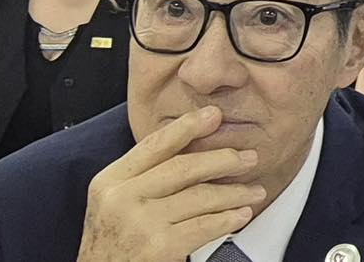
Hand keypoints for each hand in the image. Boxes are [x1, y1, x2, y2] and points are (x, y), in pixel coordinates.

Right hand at [77, 107, 264, 261]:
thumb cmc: (113, 244)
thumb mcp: (114, 202)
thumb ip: (144, 176)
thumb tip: (193, 146)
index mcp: (110, 181)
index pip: (154, 145)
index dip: (188, 126)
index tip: (214, 116)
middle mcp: (122, 198)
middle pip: (183, 167)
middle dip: (223, 160)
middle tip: (248, 158)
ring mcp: (141, 223)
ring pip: (200, 196)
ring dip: (234, 193)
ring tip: (253, 191)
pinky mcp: (159, 247)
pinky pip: (204, 226)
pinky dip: (228, 219)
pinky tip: (240, 215)